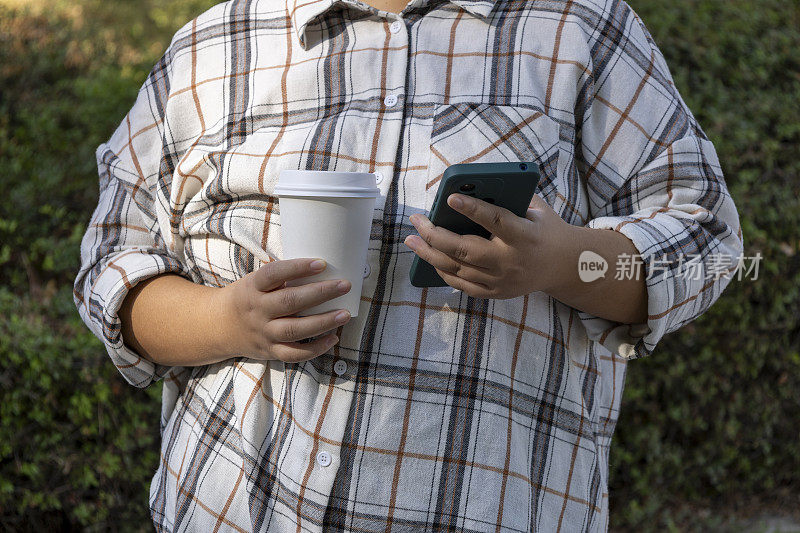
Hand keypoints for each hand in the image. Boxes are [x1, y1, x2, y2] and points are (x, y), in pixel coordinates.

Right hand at [217, 258, 352, 361]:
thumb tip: (320, 266)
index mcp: (252, 287)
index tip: (322, 263)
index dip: (298, 268)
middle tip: (344, 286)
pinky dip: (315, 349)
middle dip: (321, 293)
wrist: (219, 326)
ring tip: (345, 314)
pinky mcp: (270, 351)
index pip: (274, 273)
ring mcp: (264, 333)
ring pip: (295, 330)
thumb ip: (280, 276)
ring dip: (323, 322)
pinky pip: (294, 354)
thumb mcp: (255, 281)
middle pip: (290, 302)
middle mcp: (257, 310)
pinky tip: (333, 339)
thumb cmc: (248, 297)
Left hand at [404, 192, 571, 298]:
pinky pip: (462, 284)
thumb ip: (509, 198)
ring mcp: (502, 280)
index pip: (495, 221)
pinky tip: (429, 257)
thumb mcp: (536, 209)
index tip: (449, 198)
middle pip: (465, 250)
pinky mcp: (496, 293)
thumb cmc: (544, 229)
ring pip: (457, 269)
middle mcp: (511, 261)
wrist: (565, 266)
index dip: (472, 209)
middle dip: (435, 235)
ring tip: (412, 240)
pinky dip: (443, 271)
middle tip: (416, 220)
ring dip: (430, 254)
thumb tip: (471, 187)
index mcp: (524, 236)